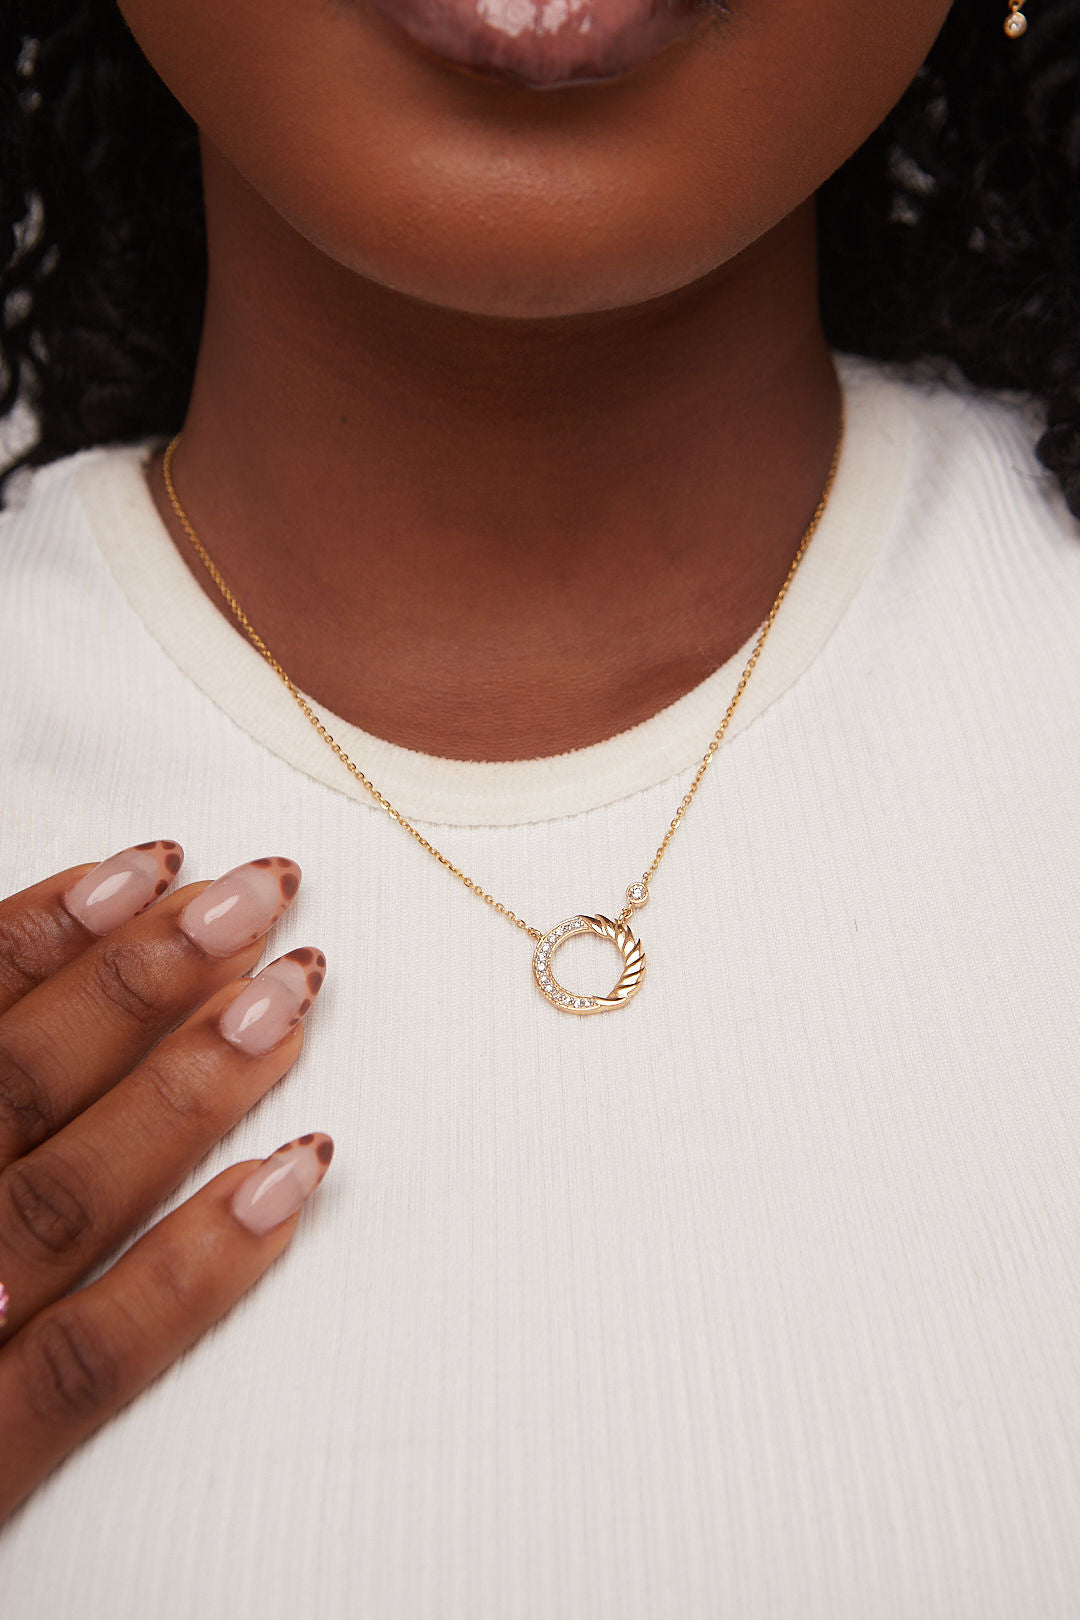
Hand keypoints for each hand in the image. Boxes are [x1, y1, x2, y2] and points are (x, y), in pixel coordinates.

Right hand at [0, 841, 331, 1521]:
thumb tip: (29, 981)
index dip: (43, 930)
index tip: (148, 862)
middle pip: (18, 1086)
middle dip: (142, 980)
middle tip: (254, 896)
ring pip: (65, 1199)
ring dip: (186, 1088)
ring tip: (287, 998)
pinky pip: (89, 1359)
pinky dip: (197, 1268)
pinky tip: (291, 1176)